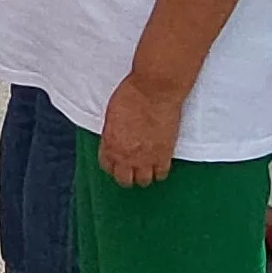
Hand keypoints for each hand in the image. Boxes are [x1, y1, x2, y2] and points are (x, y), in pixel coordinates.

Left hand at [99, 72, 183, 186]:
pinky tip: (160, 162)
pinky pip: (161, 174)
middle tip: (132, 168)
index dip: (113, 165)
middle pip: (124, 180)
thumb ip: (112, 133)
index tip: (118, 162)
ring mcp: (145, 158)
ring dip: (144, 175)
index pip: (107, 167)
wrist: (154, 91)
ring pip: (143, 181)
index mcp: (110, 145)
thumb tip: (115, 140)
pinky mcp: (163, 155)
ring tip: (147, 166)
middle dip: (127, 174)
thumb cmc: (131, 95)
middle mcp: (125, 157)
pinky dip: (160, 171)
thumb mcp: (111, 115)